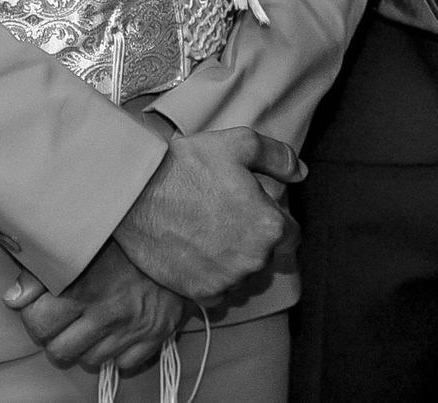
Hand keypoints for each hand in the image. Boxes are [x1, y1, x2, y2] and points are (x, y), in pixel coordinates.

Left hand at [3, 241, 186, 374]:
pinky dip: (116, 352)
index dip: (34, 317)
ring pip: (89, 362)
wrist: (177, 238)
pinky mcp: (154, 338)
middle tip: (63, 320)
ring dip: (85, 347)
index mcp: (82, 288)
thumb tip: (12, 299)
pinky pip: (122, 365)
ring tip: (90, 323)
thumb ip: (41, 270)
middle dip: (56, 338)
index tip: (40, 307)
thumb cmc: (122, 239)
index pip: (38, 324)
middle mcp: (106, 314)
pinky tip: (116, 331)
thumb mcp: (78, 245)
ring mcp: (131, 330)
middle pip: (59, 352)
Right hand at [110, 127, 300, 302]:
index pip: (290, 233)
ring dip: (232, 260)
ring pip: (242, 275)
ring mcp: (228, 280)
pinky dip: (211, 277)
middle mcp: (254, 259)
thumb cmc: (187, 167)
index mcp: (270, 226)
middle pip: (265, 255)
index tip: (250, 209)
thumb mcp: (239, 145)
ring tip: (205, 232)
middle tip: (222, 216)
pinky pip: (219, 291)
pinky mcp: (201, 293)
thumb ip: (277, 158)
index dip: (271, 218)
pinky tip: (194, 253)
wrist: (136, 195)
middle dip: (252, 239)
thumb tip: (300, 173)